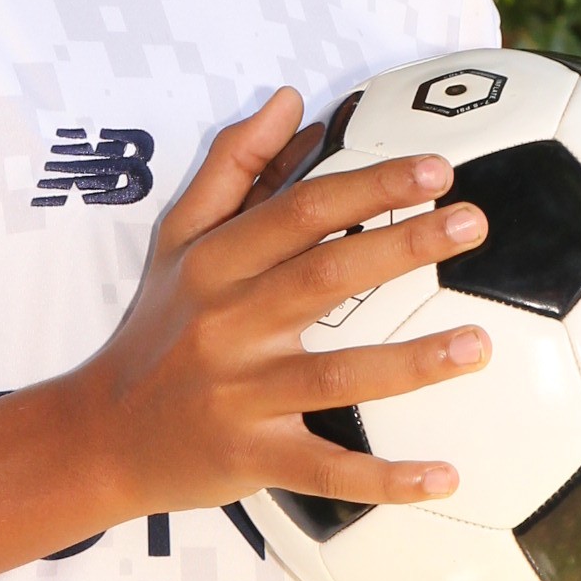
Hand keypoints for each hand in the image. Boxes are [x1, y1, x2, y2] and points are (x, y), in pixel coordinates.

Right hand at [71, 87, 491, 521]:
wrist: (100, 434)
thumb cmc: (158, 328)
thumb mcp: (180, 239)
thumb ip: (235, 167)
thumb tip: (292, 102)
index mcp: (218, 264)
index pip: (301, 212)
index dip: (369, 185)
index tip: (436, 169)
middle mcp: (229, 324)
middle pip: (325, 276)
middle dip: (402, 246)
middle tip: (473, 223)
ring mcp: (241, 394)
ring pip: (335, 375)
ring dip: (411, 363)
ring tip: (479, 346)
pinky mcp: (251, 456)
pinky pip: (326, 469)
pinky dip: (384, 479)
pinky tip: (444, 479)